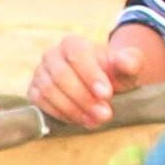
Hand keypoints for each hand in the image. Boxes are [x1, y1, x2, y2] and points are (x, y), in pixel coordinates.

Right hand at [30, 25, 161, 129]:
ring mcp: (40, 74)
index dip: (90, 75)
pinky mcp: (34, 92)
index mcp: (72, 44)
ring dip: (72, 109)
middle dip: (83, 98)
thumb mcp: (128, 67)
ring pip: (49, 91)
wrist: (101, 87)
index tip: (106, 94)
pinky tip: (80, 120)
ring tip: (95, 120)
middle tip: (105, 114)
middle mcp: (52, 55)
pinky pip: (40, 103)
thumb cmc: (114, 74)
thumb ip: (130, 62)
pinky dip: (60, 114)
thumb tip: (124, 62)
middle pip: (61, 75)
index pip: (77, 55)